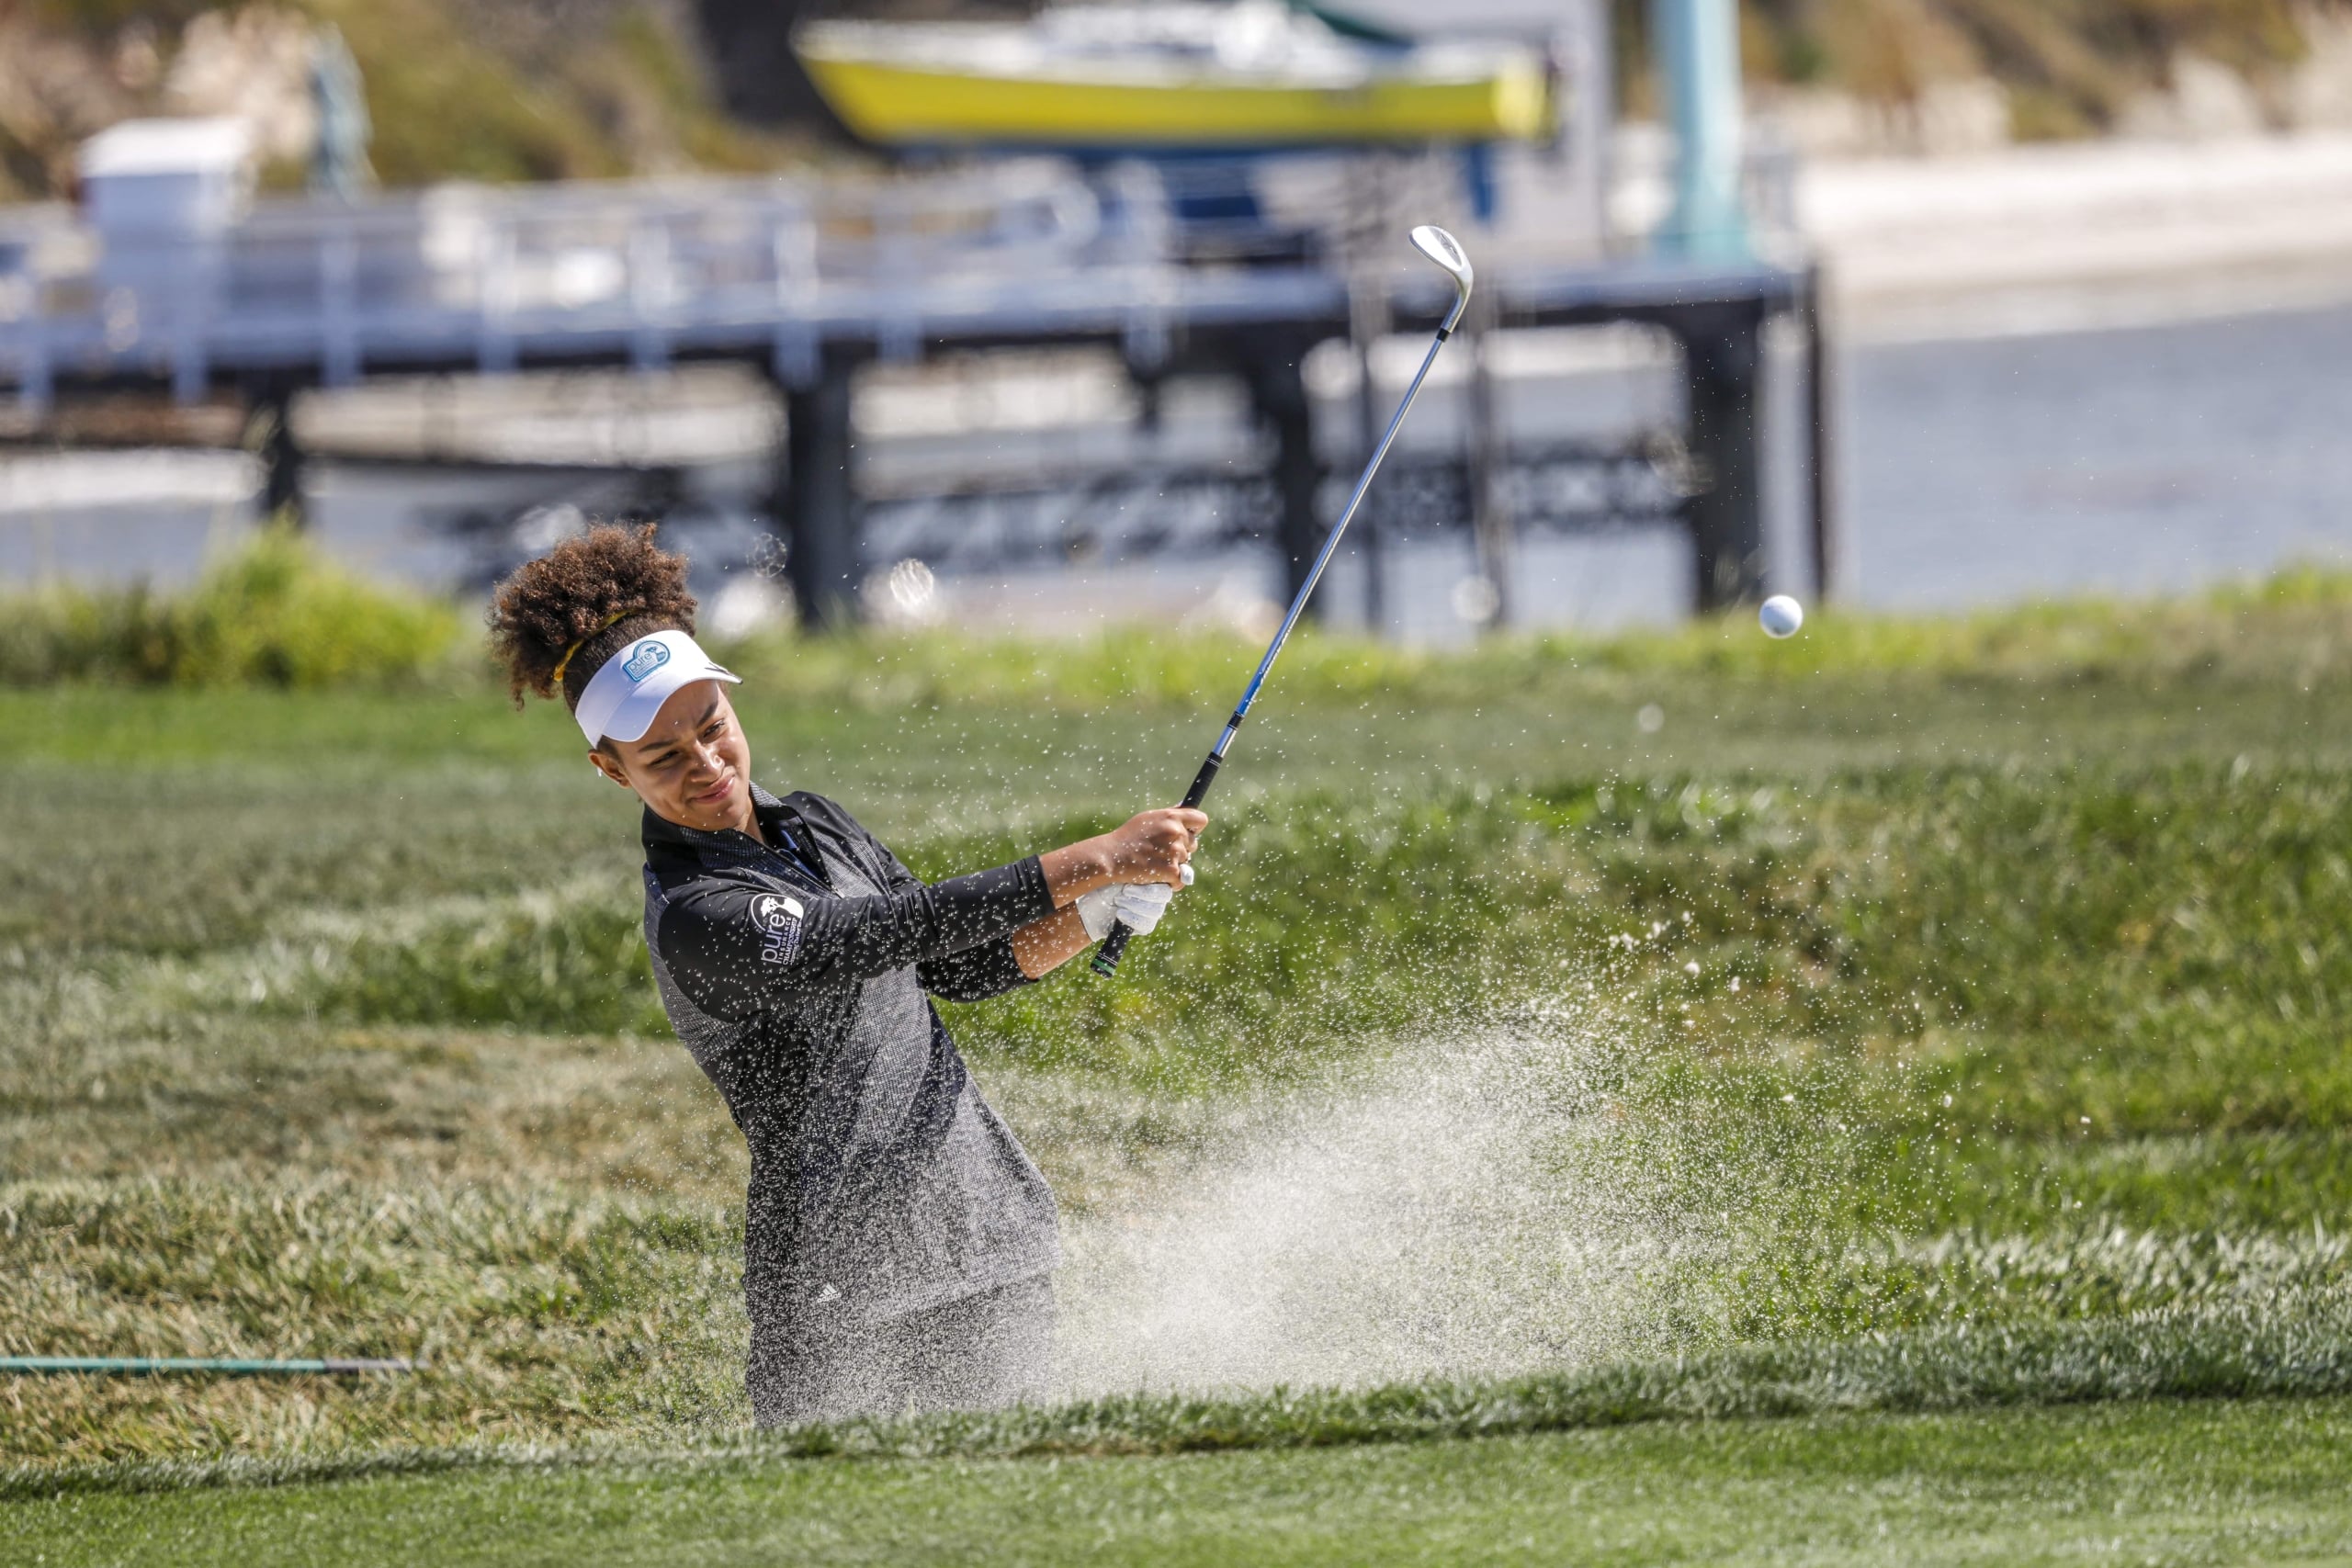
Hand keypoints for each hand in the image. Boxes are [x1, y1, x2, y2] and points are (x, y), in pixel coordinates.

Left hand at [1075, 865, 1192, 941]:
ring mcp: (1152, 910)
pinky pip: (1146, 925)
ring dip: (1134, 905)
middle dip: (1143, 893)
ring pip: (1155, 911)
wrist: (1089, 902)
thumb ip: (1141, 864)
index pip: (1170, 878)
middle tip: (1125, 890)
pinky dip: (1131, 918)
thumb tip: (1161, 860)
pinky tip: (1119, 913)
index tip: (1136, 879)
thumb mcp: (1122, 867)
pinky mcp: (1144, 926)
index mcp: (1156, 876)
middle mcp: (1157, 894)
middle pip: (1164, 895)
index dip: (1156, 881)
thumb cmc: (1105, 879)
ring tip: (1118, 900)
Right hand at [1092, 807, 1205, 888]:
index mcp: (1171, 817)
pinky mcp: (1171, 869)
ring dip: (1174, 865)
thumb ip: (1168, 817)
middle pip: (1193, 844)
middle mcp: (1176, 832)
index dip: (1196, 828)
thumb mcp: (1147, 819)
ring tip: (1154, 864)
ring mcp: (1175, 851)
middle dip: (1182, 849)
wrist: (1112, 856)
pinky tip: (1159, 878)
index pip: (1200, 820)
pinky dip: (1172, 882)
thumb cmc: (1127, 837)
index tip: (1190, 833)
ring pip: (1186, 862)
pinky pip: (1181, 879)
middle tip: (1162, 852)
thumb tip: (1184, 812)